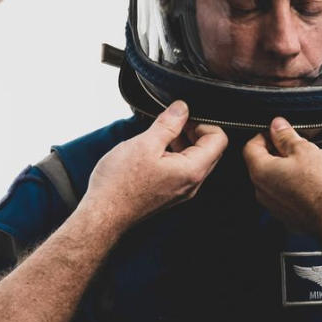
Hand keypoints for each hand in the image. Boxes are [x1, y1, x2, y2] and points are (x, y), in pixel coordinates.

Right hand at [82, 101, 227, 230]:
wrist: (102, 214)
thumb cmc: (120, 183)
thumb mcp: (145, 144)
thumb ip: (168, 124)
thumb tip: (182, 108)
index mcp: (192, 171)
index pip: (219, 140)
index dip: (204, 122)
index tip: (183, 118)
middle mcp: (192, 183)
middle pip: (210, 149)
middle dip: (194, 130)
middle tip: (172, 122)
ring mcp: (182, 190)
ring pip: (196, 159)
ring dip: (183, 141)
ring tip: (160, 134)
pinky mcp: (170, 192)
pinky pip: (182, 168)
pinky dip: (174, 153)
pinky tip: (154, 148)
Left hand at [243, 117, 321, 234]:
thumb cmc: (319, 185)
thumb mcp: (303, 150)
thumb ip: (286, 136)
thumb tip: (277, 125)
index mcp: (261, 171)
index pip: (251, 146)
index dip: (264, 135)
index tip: (278, 133)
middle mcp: (261, 190)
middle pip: (260, 163)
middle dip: (276, 152)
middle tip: (295, 148)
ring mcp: (272, 205)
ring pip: (272, 180)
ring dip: (284, 170)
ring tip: (305, 166)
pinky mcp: (284, 215)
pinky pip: (282, 195)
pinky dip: (290, 187)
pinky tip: (307, 183)